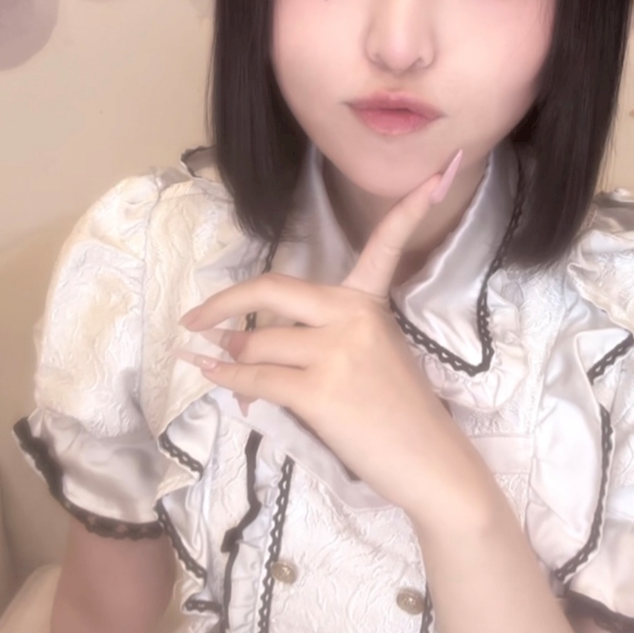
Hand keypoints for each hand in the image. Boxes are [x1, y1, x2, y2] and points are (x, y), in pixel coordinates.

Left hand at [177, 151, 490, 518]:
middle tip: (193, 318)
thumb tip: (238, 348)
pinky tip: (212, 374)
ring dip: (230, 356)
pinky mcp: (320, 390)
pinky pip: (255, 378)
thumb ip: (316, 340)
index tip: (440, 170)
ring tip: (217, 362)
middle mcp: (353, 315)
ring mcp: (337, 351)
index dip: (412, 205)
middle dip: (224, 301)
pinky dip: (227, 378)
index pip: (389, 242)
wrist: (429, 461)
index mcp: (370, 302)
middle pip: (273, 289)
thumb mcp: (368, 357)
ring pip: (257, 343)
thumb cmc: (399, 413)